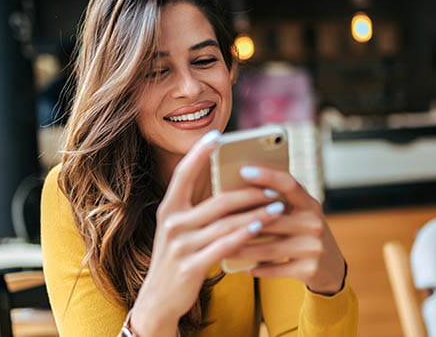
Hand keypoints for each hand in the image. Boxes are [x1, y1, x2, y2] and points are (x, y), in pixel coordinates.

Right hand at [131, 131, 284, 335]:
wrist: (158, 299)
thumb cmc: (177, 257)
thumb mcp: (179, 229)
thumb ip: (197, 207)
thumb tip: (228, 182)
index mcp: (168, 208)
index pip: (183, 174)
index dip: (199, 153)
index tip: (217, 135)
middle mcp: (172, 223)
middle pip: (217, 200)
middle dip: (249, 192)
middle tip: (273, 185)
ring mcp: (180, 245)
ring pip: (226, 223)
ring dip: (256, 213)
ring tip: (278, 206)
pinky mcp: (191, 266)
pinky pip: (225, 246)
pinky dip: (245, 235)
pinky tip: (262, 227)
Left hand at [224, 165, 346, 294]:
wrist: (330, 268)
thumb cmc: (303, 234)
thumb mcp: (298, 214)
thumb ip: (277, 203)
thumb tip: (236, 190)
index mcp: (309, 203)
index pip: (289, 184)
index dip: (267, 175)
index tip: (243, 169)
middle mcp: (314, 222)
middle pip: (272, 219)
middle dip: (242, 221)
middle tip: (215, 220)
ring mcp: (314, 247)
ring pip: (269, 248)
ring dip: (242, 248)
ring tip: (221, 247)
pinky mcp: (309, 270)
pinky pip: (275, 269)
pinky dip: (257, 269)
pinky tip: (243, 268)